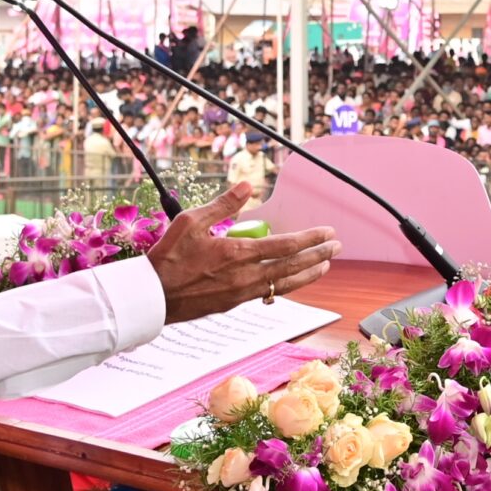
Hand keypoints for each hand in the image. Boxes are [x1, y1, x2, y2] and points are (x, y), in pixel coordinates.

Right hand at [146, 182, 341, 323]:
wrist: (152, 297)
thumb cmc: (168, 257)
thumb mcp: (191, 222)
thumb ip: (223, 205)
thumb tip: (246, 186)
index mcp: (238, 253)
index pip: (285, 246)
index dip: (310, 239)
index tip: (328, 232)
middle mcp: (245, 276)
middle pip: (292, 266)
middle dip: (318, 255)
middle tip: (337, 248)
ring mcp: (242, 293)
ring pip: (285, 285)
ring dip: (308, 275)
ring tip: (325, 266)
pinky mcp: (234, 304)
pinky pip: (269, 294)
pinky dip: (286, 286)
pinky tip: (292, 282)